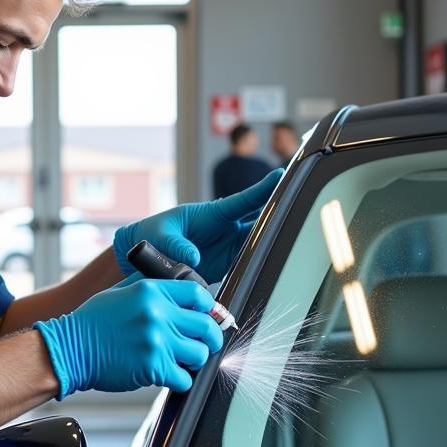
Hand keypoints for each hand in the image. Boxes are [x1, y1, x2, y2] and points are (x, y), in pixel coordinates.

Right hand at [34, 279, 223, 397]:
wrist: (69, 350)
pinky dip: (180, 381)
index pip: (198, 295)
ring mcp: (157, 341)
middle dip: (211, 337)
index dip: (208, 308)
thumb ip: (149, 287)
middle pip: (206, 326)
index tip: (208, 317)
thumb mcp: (120, 292)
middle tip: (205, 343)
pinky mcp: (153, 367)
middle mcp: (158, 313)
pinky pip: (185, 378)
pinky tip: (169, 375)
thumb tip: (177, 287)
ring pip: (200, 354)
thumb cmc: (91, 323)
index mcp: (151, 291)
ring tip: (182, 360)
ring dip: (195, 360)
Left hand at [112, 168, 282, 282]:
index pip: (243, 200)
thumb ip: (176, 245)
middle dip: (279, 216)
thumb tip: (193, 259)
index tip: (282, 176)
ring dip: (271, 245)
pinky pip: (248, 265)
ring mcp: (228, 247)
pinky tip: (273, 269)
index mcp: (212, 213)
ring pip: (258, 244)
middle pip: (259, 221)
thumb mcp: (160, 236)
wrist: (143, 255)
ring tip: (294, 243)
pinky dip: (259, 267)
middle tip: (303, 210)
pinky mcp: (226, 265)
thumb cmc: (150, 235)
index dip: (263, 190)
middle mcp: (226, 228)